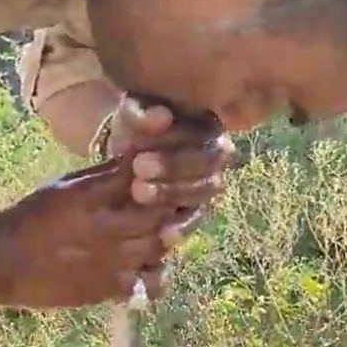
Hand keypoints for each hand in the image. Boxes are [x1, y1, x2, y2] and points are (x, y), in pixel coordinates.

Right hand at [0, 160, 170, 308]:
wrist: (0, 260)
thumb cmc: (33, 217)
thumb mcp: (65, 186)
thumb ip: (105, 175)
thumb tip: (142, 157)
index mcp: (89, 196)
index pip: (143, 178)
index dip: (163, 177)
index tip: (167, 178)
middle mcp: (103, 228)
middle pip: (159, 215)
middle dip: (170, 209)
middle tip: (172, 208)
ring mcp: (108, 261)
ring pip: (160, 247)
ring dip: (165, 239)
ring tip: (157, 234)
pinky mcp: (107, 289)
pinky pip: (150, 281)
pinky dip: (155, 273)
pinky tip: (145, 265)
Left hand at [106, 97, 233, 245]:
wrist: (129, 150)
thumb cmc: (136, 125)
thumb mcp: (132, 112)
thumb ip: (143, 112)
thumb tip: (162, 116)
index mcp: (208, 126)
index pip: (201, 135)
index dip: (173, 142)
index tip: (139, 153)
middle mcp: (217, 154)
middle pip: (208, 163)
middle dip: (173, 168)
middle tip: (138, 170)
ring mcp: (209, 183)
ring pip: (204, 191)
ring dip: (173, 193)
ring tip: (138, 194)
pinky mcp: (197, 208)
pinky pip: (196, 219)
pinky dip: (180, 228)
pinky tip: (162, 234)